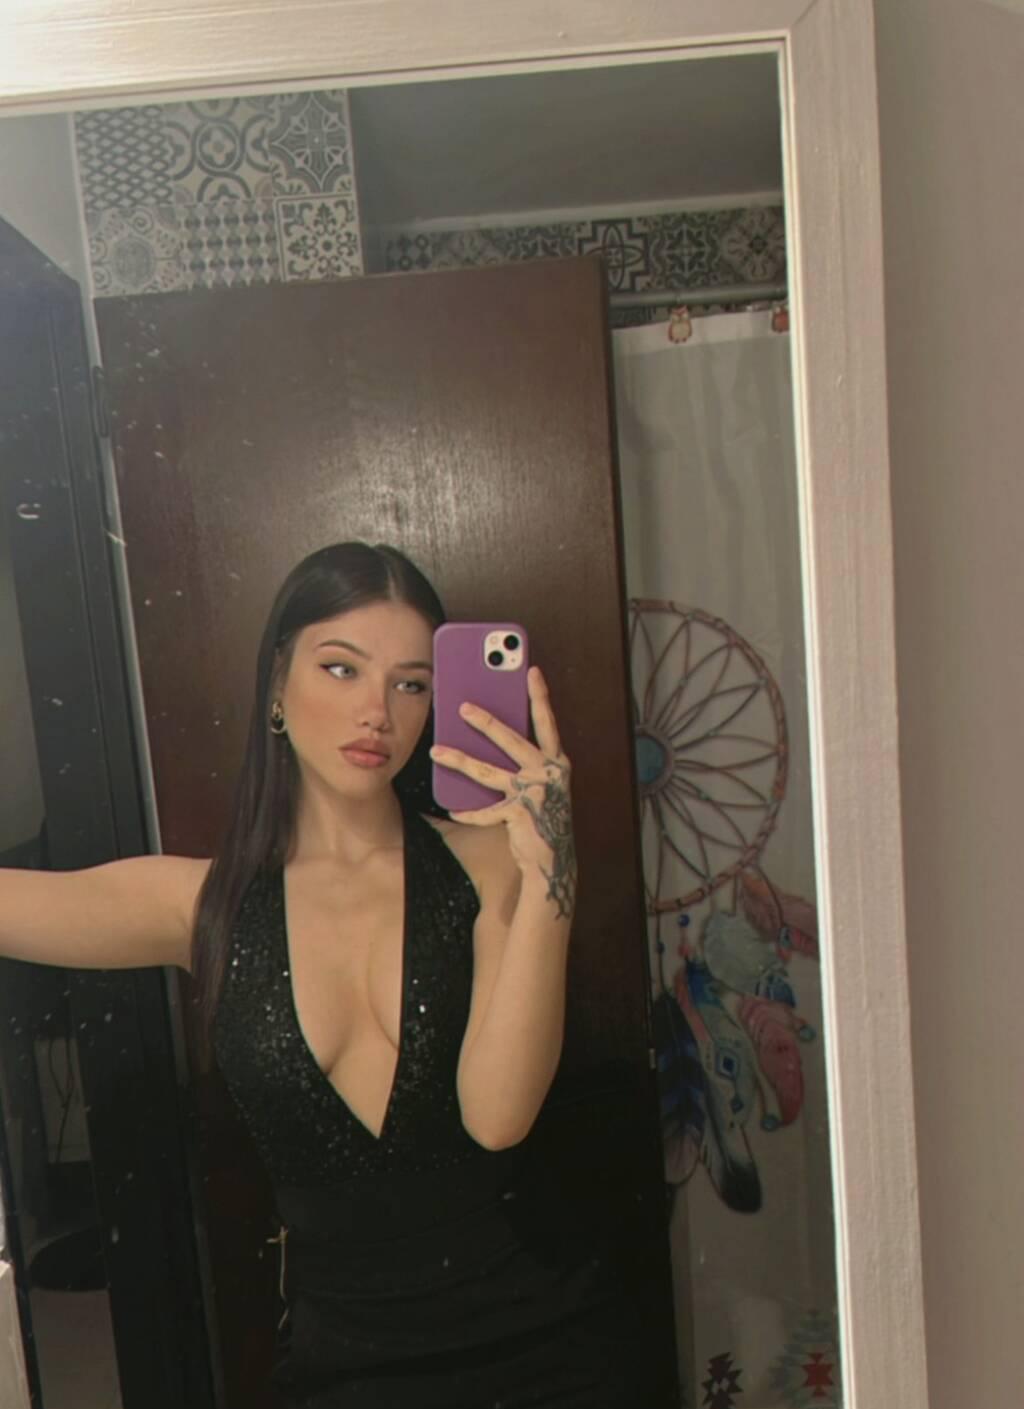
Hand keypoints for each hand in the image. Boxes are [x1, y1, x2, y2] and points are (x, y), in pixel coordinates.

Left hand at [429, 666, 576, 919]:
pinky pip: (486, 810)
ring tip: (436, 752)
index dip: (540, 696)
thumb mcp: (535, 787)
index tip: (531, 671)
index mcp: (556, 763)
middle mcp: (549, 773)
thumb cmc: (541, 820)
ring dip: (459, 761)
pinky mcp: (521, 812)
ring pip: (488, 772)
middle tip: (463, 706)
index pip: (547, 723)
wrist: (553, 860)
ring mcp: (535, 792)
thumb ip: (518, 766)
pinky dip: (469, 812)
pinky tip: (454, 810)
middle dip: (486, 722)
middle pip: (512, 740)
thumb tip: (483, 745)